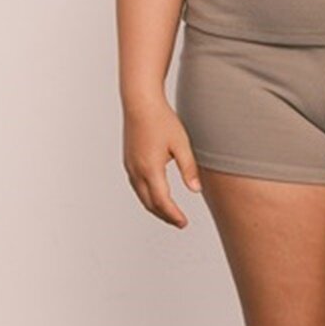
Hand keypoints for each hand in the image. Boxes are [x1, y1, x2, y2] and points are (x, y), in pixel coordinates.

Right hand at [123, 97, 202, 228]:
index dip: (173, 215)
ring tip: (170, 213)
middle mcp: (137, 171)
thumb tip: (196, 190)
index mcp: (151, 169)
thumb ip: (189, 168)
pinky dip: (147, 196)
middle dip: (165, 215)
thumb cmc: (161, 120)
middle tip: (179, 222)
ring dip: (155, 207)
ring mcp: (130, 167)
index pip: (162, 202)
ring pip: (142, 196)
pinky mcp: (128, 161)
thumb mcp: (181, 144)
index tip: (184, 223)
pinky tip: (156, 194)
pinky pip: (137, 186)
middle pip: (150, 203)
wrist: (140, 102)